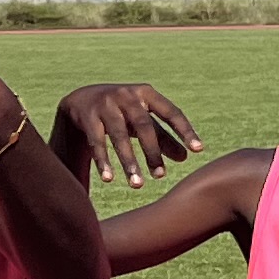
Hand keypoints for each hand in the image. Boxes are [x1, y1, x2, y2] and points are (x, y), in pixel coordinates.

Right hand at [54, 80, 202, 186]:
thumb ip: (163, 137)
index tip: (198, 150)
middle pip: (144, 126)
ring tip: (137, 184)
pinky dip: (103, 161)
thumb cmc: (121, 112)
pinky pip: (97, 142)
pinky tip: (109, 179)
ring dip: (129, 161)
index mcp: (146, 94)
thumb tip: (186, 157)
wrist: (80, 99)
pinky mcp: (87, 115)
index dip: (185, 130)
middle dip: (152, 152)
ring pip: (119, 136)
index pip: (170, 112)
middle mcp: (126, 95)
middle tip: (160, 176)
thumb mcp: (142, 121)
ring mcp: (105, 104)